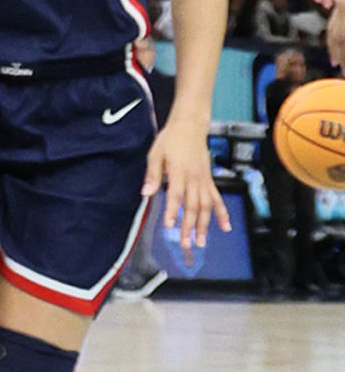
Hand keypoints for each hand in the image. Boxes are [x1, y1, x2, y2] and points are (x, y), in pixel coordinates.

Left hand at [144, 120, 229, 254]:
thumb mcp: (155, 154)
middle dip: (189, 226)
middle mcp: (194, 178)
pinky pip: (217, 199)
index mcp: (179, 171)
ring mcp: (204, 180)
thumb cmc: (170, 140)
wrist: (190, 126)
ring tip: (201, 242)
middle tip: (186, 244)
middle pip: (193, 206)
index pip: (175, 195)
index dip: (172, 211)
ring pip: (206, 206)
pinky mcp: (209, 180)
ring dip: (205, 225)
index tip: (169, 226)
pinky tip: (225, 227)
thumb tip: (145, 193)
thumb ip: (152, 175)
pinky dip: (222, 213)